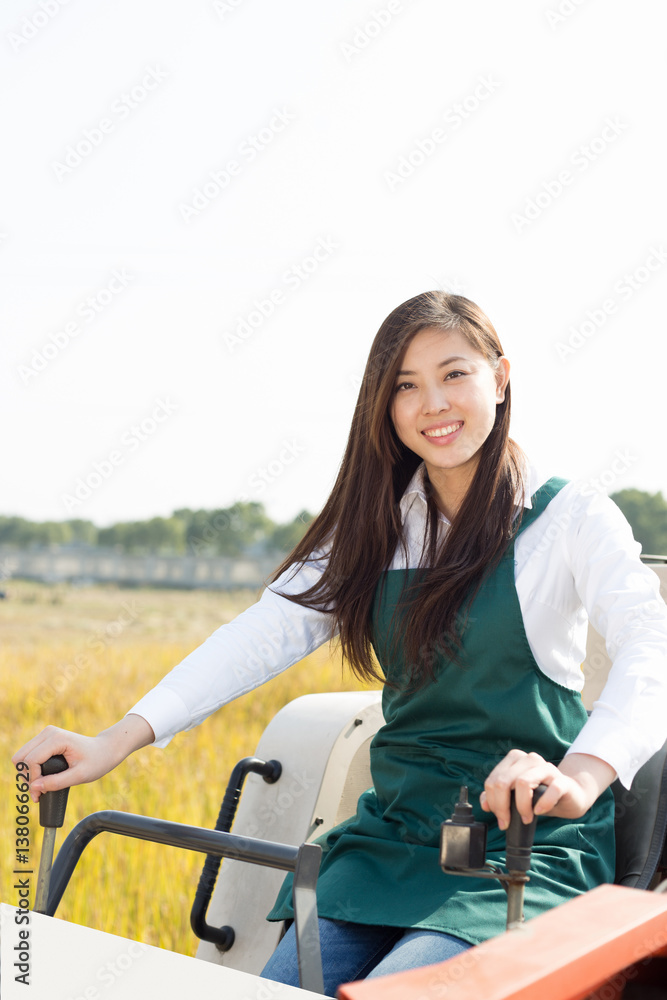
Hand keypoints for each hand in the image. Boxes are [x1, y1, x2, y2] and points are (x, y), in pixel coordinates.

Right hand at [11, 716, 154, 801]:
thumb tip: (34, 788)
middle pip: (21, 757)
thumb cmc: (96, 761)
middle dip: (27, 777)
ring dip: (27, 774)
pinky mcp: (45, 740)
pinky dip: (30, 769)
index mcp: (57, 739)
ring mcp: (46, 734)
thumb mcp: (79, 776)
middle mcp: (48, 733)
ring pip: (21, 756)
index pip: (31, 760)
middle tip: (39, 791)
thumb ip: (56, 782)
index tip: (41, 794)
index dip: (33, 779)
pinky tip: (41, 779)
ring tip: (41, 787)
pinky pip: (27, 755)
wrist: (105, 749)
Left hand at [479, 748, 616, 829]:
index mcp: (515, 760)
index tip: (500, 818)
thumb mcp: (517, 796)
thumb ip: (498, 797)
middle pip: (503, 781)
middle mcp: (529, 759)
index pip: (493, 780)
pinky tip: (539, 812)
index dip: (492, 801)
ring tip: (525, 818)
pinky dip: (542, 804)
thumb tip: (484, 804)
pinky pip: (550, 790)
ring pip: (522, 782)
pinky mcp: (562, 780)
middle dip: (502, 806)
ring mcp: (546, 768)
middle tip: (507, 822)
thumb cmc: (541, 795)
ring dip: (521, 806)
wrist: (571, 795)